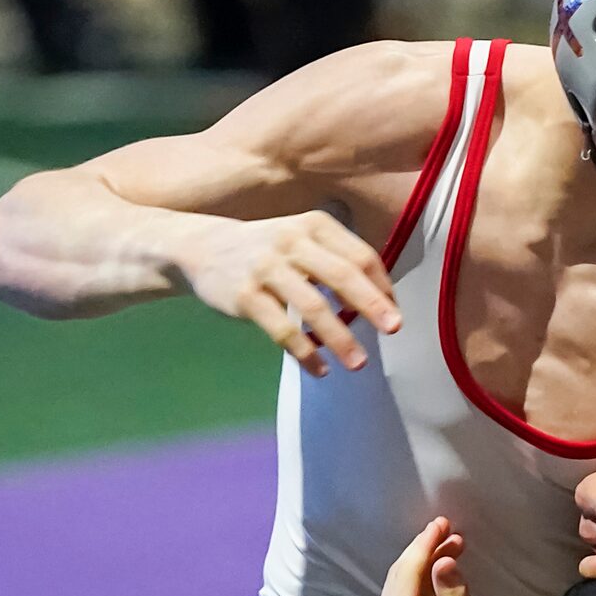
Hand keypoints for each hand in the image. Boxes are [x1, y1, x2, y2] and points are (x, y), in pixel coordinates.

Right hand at [176, 209, 400, 376]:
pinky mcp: (246, 296)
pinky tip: (320, 369)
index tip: (395, 312)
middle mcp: (291, 241)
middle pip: (342, 275)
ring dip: (340, 338)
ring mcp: (266, 268)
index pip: (360, 255)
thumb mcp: (301, 238)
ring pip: (313, 306)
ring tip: (359, 363)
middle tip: (395, 329)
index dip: (382, 286)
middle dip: (372, 305)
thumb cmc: (266, 249)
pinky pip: (282, 330)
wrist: (200, 247)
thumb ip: (337, 261)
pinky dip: (305, 353)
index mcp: (314, 225)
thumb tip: (381, 301)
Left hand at [372, 518, 518, 595]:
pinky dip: (420, 581)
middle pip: (398, 577)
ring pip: (399, 586)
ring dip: (423, 564)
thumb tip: (444, 561)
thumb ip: (455, 594)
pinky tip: (441, 569)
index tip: (442, 524)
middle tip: (448, 529)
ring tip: (452, 545)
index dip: (424, 545)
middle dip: (423, 550)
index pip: (406, 575)